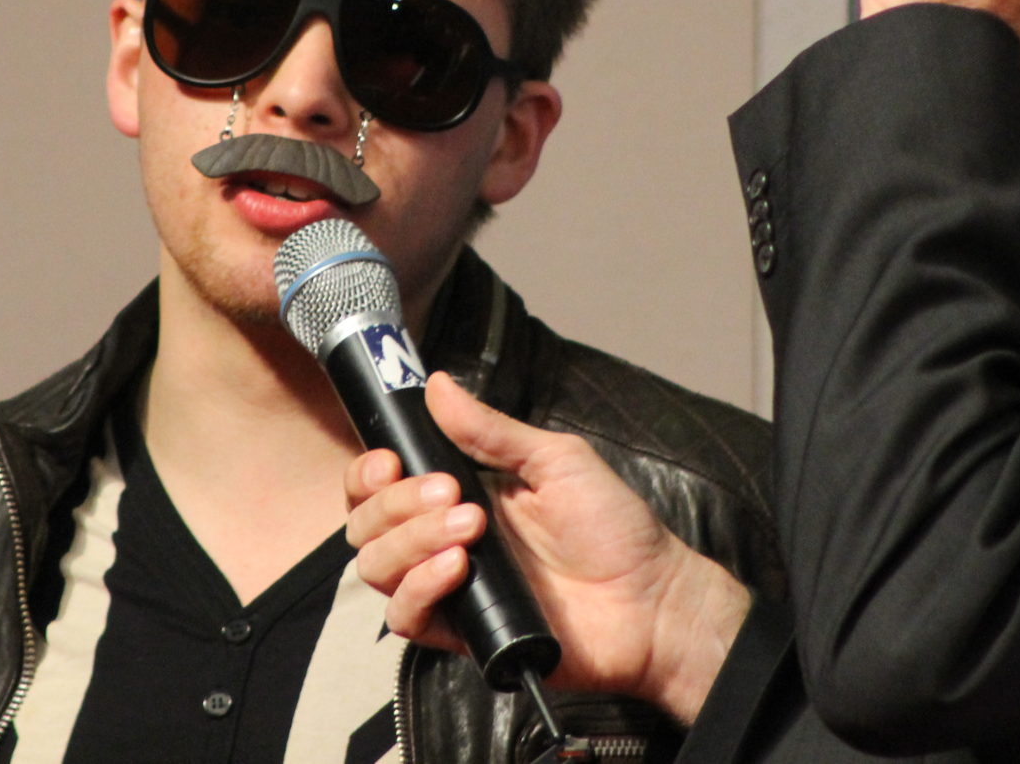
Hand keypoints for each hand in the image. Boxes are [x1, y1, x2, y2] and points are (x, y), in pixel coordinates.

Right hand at [344, 372, 750, 723]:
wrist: (651, 601)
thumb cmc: (614, 529)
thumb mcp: (556, 461)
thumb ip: (491, 430)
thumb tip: (439, 385)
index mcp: (461, 495)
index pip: (383, 485)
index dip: (370, 473)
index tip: (390, 461)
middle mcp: (444, 540)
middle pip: (368, 524)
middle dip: (397, 503)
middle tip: (451, 493)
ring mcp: (451, 588)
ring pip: (377, 567)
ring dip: (410, 540)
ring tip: (469, 529)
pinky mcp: (462, 633)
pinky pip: (405, 618)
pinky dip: (419, 588)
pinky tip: (456, 569)